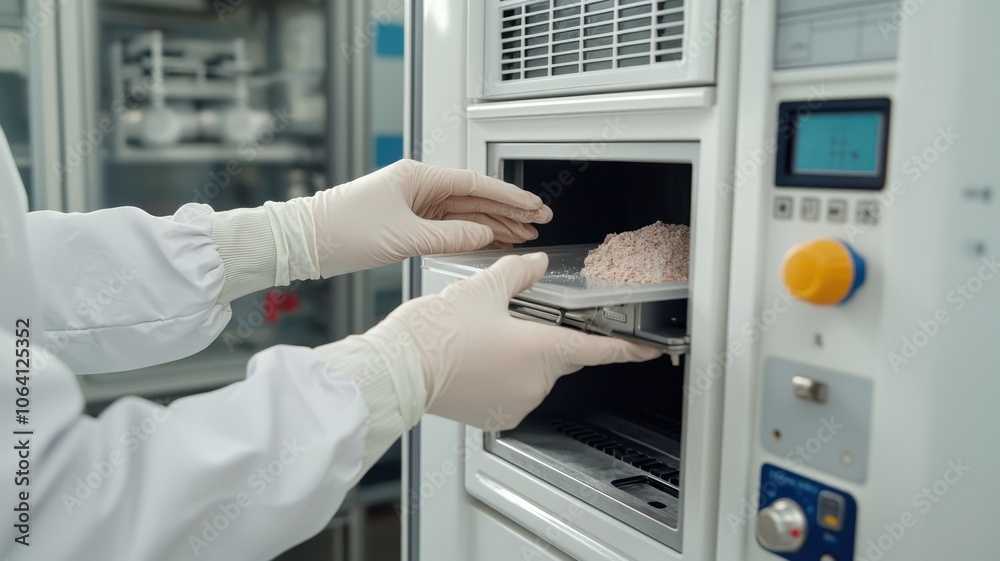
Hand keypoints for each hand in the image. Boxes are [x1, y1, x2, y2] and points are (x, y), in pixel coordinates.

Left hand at [265, 159, 552, 280]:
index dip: (509, 197)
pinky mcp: (405, 223)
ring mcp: (412, 204)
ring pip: (463, 214)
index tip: (534, 207)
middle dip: (508, 211)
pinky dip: (470, 235)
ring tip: (523, 235)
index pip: (476, 184)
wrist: (302, 241)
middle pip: (474, 198)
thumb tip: (483, 236)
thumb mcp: (402, 238)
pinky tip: (490, 241)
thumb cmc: (340, 230)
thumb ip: (449, 237)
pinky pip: (447, 227)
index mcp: (417, 177)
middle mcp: (417, 186)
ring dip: (493, 225)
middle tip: (539, 221)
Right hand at [363, 252, 662, 429]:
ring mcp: (516, 403)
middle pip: (563, 357)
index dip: (628, 349)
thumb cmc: (435, 334)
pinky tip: (479, 359)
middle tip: (520, 319)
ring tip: (486, 338)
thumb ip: (518, 273)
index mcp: (542, 349)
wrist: (398, 370)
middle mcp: (536, 382)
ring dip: (524, 357)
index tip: (649, 349)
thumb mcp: (482, 288)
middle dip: (551, 337)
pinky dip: (506, 376)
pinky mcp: (496, 416)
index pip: (599, 349)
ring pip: (537, 374)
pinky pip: (515, 392)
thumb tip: (536, 264)